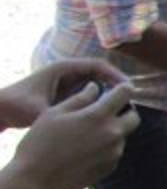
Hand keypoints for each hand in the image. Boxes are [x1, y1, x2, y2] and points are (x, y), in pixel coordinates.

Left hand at [0, 59, 126, 128]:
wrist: (1, 109)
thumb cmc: (16, 106)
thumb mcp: (39, 111)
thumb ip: (60, 114)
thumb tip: (82, 122)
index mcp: (63, 69)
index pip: (97, 66)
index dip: (115, 76)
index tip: (128, 89)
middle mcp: (68, 73)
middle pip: (101, 74)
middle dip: (117, 85)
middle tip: (132, 99)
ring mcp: (68, 83)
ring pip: (97, 84)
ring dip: (111, 93)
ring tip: (124, 107)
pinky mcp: (67, 93)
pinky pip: (90, 93)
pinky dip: (101, 101)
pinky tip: (108, 114)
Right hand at [11, 82, 138, 188]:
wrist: (35, 181)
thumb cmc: (39, 143)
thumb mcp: (54, 113)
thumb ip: (80, 98)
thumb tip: (95, 87)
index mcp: (98, 116)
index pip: (125, 93)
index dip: (123, 88)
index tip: (118, 89)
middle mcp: (112, 134)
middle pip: (133, 117)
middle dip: (125, 111)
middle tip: (108, 110)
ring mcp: (113, 152)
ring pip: (124, 135)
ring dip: (114, 130)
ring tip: (88, 132)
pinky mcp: (110, 167)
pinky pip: (115, 151)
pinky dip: (107, 146)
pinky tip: (85, 149)